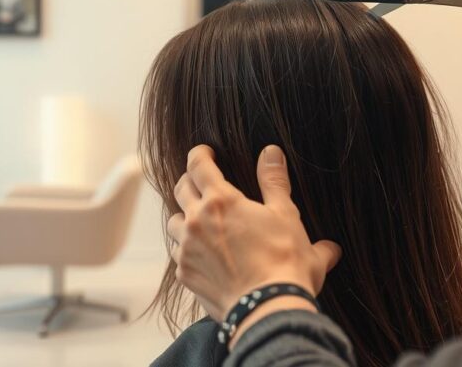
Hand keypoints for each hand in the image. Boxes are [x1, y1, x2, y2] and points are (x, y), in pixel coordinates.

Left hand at [168, 145, 341, 342]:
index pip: (198, 165)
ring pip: (174, 222)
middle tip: (201, 181)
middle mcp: (197, 221)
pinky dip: (187, 248)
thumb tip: (271, 152)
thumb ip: (274, 181)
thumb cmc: (284, 261)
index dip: (200, 154)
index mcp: (221, 200)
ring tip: (199, 220)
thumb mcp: (286, 215)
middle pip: (180, 189)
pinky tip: (201, 254)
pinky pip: (178, 254)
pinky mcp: (185, 275)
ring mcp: (187, 249)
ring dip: (185, 216)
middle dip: (190, 180)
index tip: (205, 152)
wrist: (268, 309)